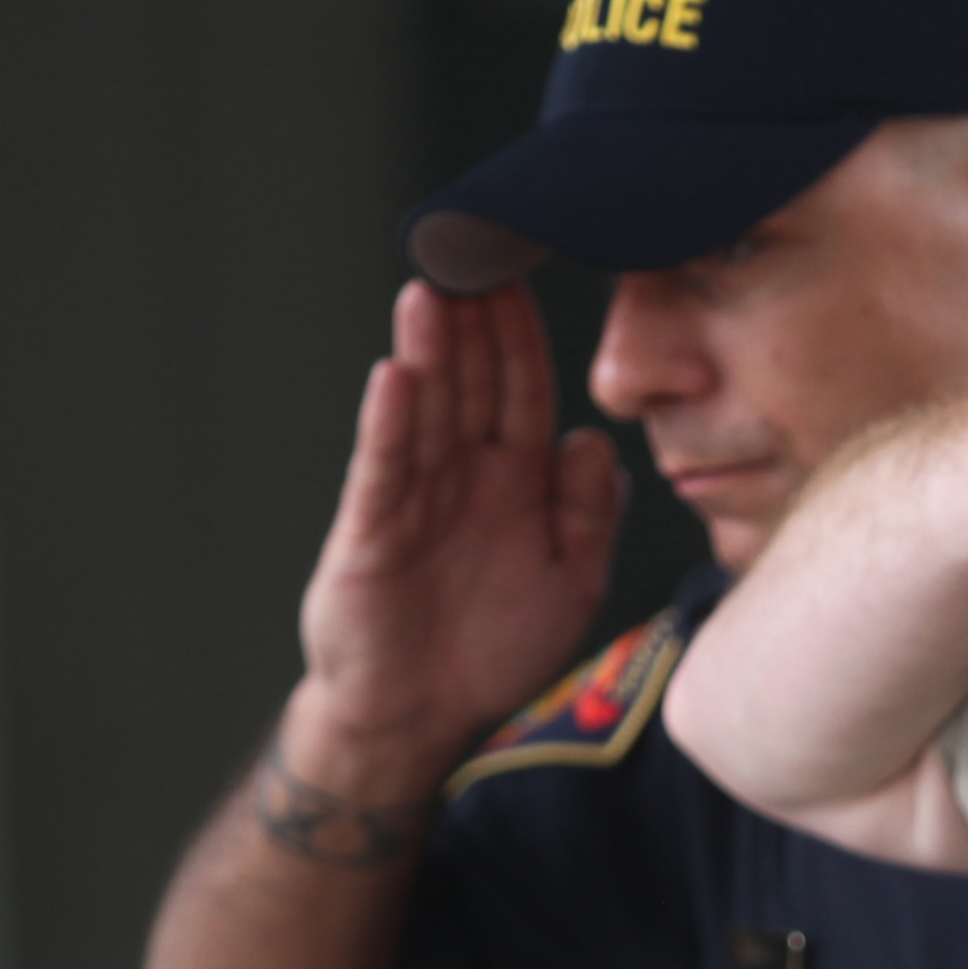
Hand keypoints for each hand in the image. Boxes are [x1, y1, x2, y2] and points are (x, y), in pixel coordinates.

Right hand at [285, 281, 627, 801]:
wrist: (420, 719)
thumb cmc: (495, 649)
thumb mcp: (570, 581)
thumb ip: (589, 514)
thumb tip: (595, 440)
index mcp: (515, 479)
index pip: (523, 389)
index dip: (525, 336)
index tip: (531, 273)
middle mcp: (462, 474)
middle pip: (470, 382)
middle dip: (475, 321)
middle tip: (478, 250)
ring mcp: (413, 496)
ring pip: (426, 410)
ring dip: (429, 352)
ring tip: (433, 290)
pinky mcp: (372, 530)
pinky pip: (385, 468)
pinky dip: (391, 422)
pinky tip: (397, 375)